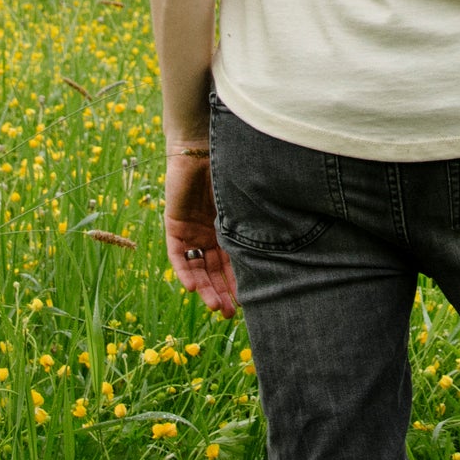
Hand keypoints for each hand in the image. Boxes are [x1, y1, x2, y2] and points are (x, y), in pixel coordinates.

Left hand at [164, 153, 238, 318]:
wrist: (203, 145)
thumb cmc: (232, 167)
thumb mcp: (245, 202)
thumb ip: (254, 224)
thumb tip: (284, 248)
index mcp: (230, 227)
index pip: (234, 262)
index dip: (240, 282)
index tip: (249, 302)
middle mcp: (210, 232)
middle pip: (215, 270)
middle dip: (222, 292)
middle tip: (229, 314)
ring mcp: (192, 230)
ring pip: (198, 267)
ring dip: (206, 288)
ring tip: (215, 307)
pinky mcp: (174, 225)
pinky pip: (178, 255)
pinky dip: (184, 271)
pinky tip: (193, 287)